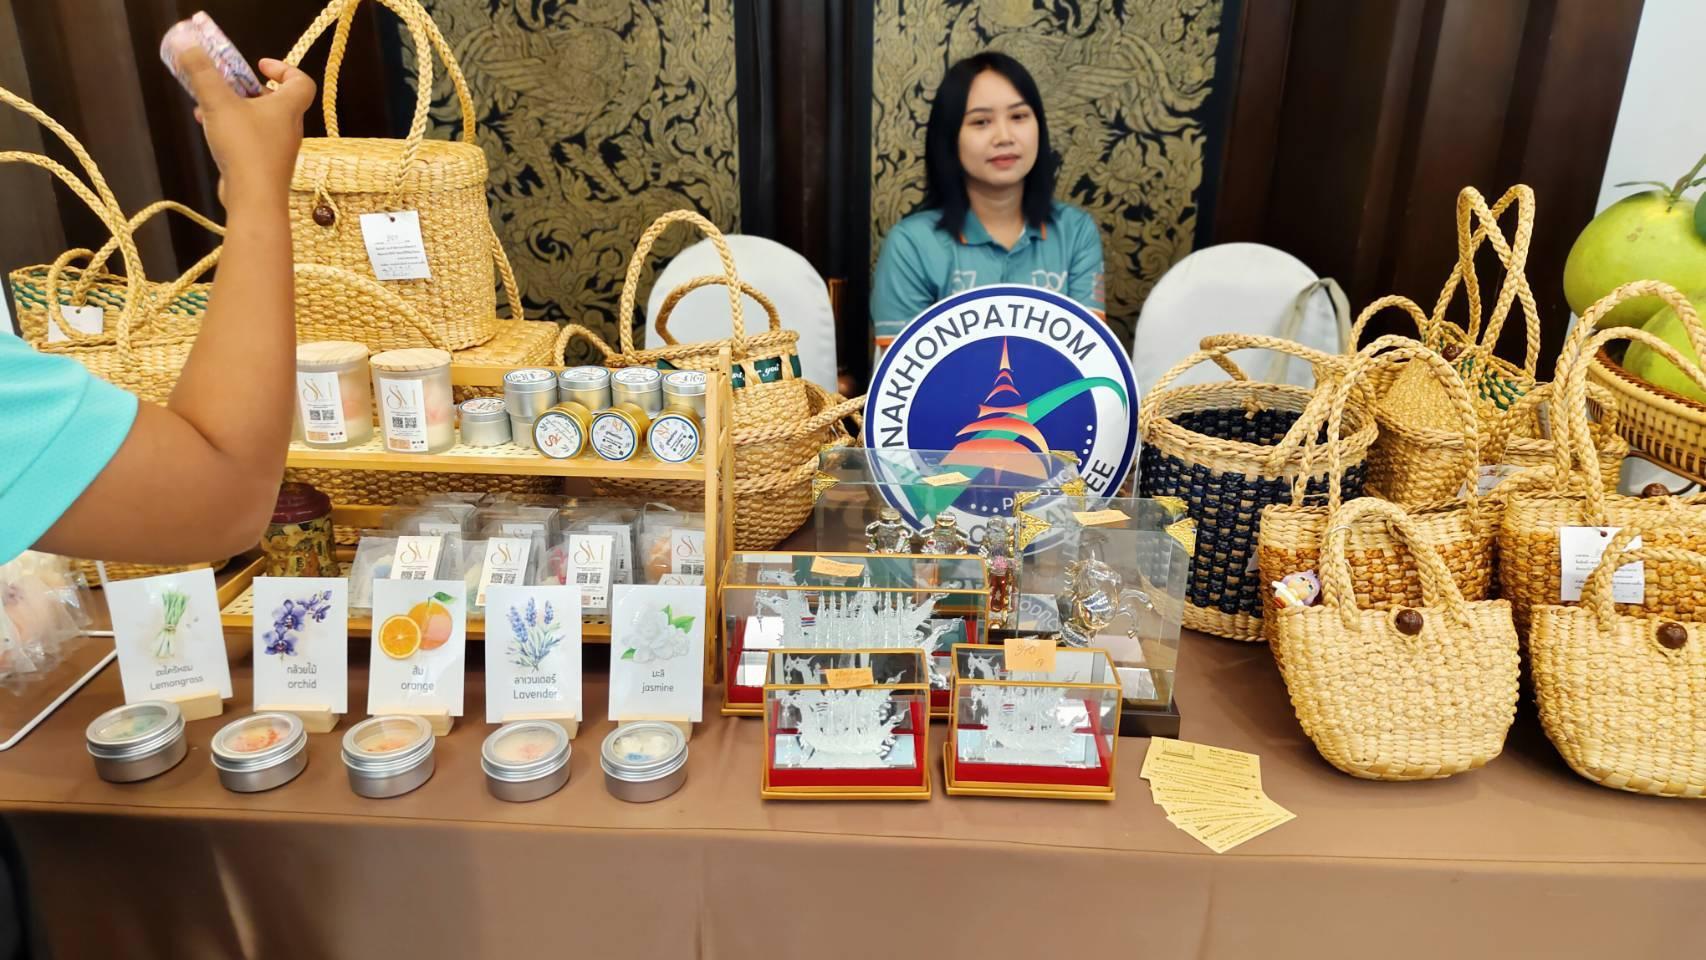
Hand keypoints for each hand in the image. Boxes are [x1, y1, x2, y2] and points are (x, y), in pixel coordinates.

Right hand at [181, 47, 314, 214]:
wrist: (253, 199)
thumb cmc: (245, 148)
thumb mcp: (218, 103)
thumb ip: (202, 72)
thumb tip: (186, 42)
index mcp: (288, 108)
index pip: (301, 81)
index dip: (284, 68)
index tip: (259, 64)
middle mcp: (288, 127)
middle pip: (274, 99)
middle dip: (247, 88)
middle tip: (225, 83)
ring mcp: (277, 148)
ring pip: (257, 119)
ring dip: (233, 108)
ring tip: (206, 104)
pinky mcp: (264, 165)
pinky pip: (250, 138)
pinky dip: (231, 128)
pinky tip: (207, 127)